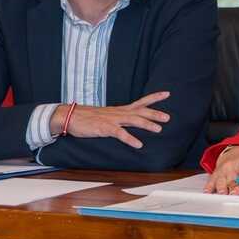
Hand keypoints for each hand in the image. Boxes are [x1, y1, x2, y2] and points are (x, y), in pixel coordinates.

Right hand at [51, 92, 170, 148]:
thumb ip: (118, 119)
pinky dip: (130, 139)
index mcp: (119, 110)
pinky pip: (120, 133)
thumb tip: (128, 123)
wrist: (69, 116)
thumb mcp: (105, 116)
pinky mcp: (104, 128)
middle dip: (155, 113)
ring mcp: (112, 119)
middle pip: (140, 111)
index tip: (167, 94)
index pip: (140, 102)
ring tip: (159, 129)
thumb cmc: (87, 118)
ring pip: (133, 120)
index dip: (154, 98)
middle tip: (168, 117)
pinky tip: (138, 144)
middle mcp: (118, 113)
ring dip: (147, 124)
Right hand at [204, 145, 238, 194]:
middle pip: (232, 178)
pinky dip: (208, 188)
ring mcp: (221, 172)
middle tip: (235, 194)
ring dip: (221, 188)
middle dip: (233, 186)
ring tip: (222, 195)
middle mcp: (231, 167)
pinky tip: (207, 193)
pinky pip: (210, 183)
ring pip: (220, 181)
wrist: (232, 155)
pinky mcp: (214, 176)